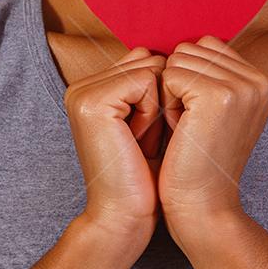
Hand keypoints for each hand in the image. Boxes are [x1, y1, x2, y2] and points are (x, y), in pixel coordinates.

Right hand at [63, 46, 169, 251]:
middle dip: (162, 99)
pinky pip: (147, 81)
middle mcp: (81, 86)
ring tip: (140, 141)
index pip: (146, 59)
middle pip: (150, 59)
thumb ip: (152, 85)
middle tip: (144, 140)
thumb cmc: (145, 177)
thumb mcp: (150, 121)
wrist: (125, 217)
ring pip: (152, 67)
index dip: (162, 95)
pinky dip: (154, 112)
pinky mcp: (93, 102)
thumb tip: (185, 51)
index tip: (150, 134)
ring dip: (159, 106)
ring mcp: (83, 92)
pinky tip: (138, 140)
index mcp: (91, 89)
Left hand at [157, 35, 267, 249]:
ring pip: (178, 60)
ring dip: (170, 94)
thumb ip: (210, 75)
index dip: (187, 79)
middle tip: (190, 127)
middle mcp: (260, 81)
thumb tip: (182, 43)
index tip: (197, 119)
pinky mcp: (218, 95)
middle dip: (178, 84)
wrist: (202, 209)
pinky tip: (180, 132)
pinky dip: (164, 104)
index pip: (206, 46)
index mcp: (262, 83)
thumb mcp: (212, 113)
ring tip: (186, 130)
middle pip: (191, 48)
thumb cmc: (196, 163)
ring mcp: (242, 87)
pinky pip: (169, 75)